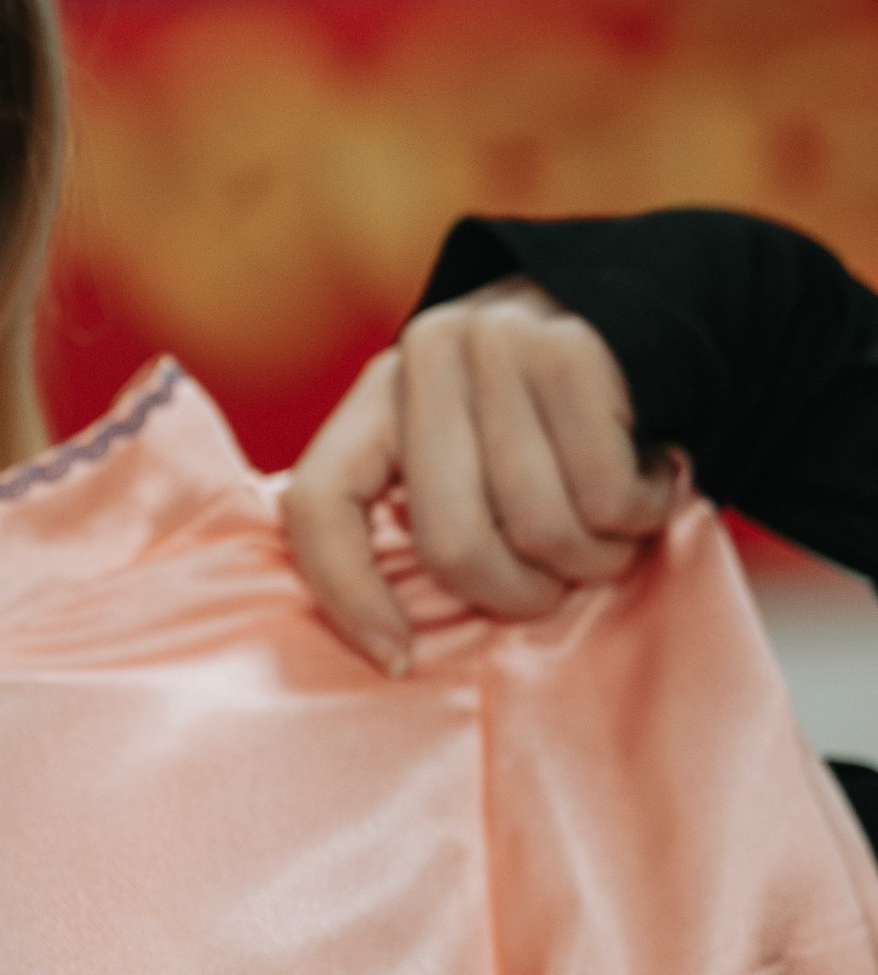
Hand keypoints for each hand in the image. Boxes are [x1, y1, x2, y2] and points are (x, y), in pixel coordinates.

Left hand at [284, 279, 680, 673]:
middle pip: (453, 545)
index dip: (348, 595)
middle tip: (560, 579)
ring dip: (597, 556)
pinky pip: (606, 498)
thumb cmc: (557, 421)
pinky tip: (652, 475)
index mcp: (381, 393)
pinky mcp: (570, 351)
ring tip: (614, 519)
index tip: (398, 659)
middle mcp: (425, 357)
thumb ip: (434, 510)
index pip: (319, 502)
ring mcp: (495, 345)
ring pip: (541, 529)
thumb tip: (397, 648)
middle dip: (520, 593)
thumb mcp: (474, 448)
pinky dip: (641, 512)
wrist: (655, 315)